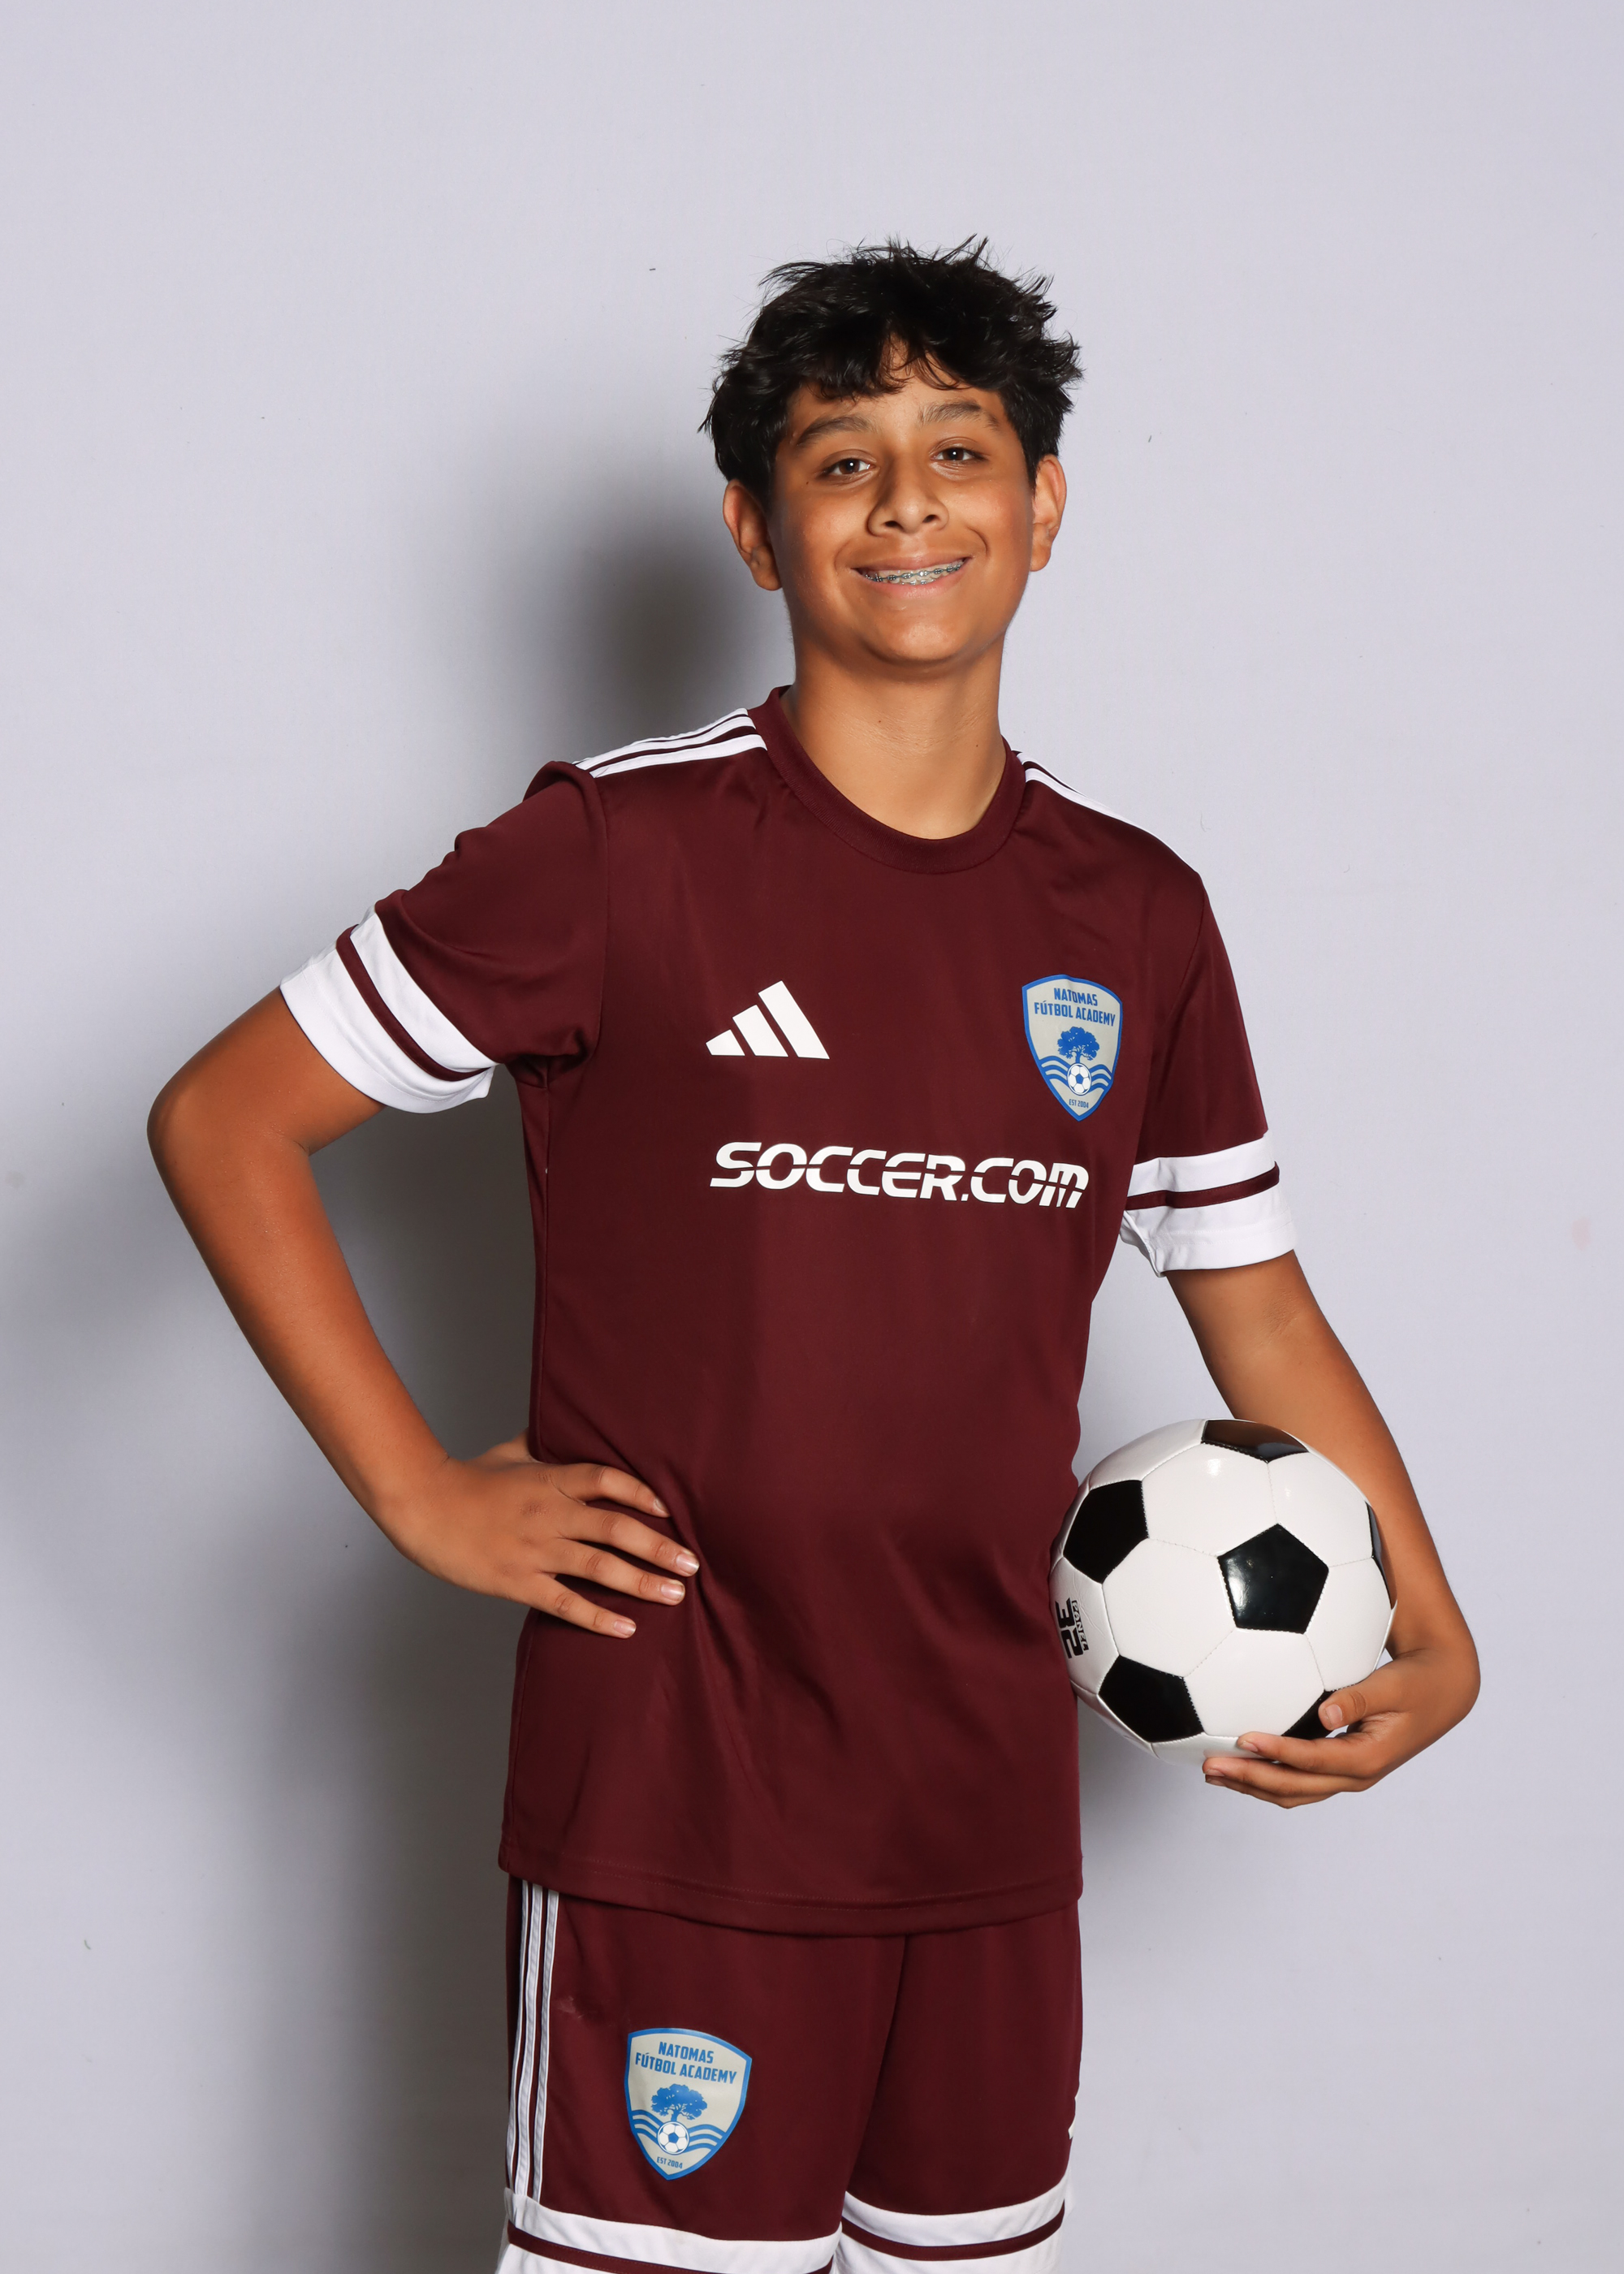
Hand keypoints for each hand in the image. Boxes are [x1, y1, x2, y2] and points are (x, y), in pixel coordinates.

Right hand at [380, 1435, 695, 1636]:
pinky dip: (598, 1617)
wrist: (423, 1508)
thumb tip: (569, 1426)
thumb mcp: (510, 1452)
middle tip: (692, 1562)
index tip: (669, 1509)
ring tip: (674, 1594)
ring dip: (641, 1582)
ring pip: (598, 1567)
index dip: (641, 1492)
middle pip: (615, 1528)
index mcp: (550, 1480)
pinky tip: (627, 1627)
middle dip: (658, 1546)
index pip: (606, 1480)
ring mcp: (534, 1550)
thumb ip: (545, 1444)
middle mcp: (549, 1514)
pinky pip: (565, 1603)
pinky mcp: (517, 1582)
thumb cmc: (467, 1479)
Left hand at [1200, 1641, 1477, 1807]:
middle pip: (1294, 1787)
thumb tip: (1326, 1712)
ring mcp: (1347, 1775)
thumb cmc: (1417, 1683)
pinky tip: (1242, 1761)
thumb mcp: (1394, 1686)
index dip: (1276, 1753)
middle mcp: (1355, 1775)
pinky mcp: (1341, 1766)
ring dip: (1252, 1783)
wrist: (1441, 1692)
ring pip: (1293, 1791)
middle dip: (1250, 1779)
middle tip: (1209, 1765)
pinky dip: (1268, 1775)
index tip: (1242, 1737)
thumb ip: (1360, 1697)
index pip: (1312, 1760)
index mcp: (1368, 1758)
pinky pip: (1299, 1780)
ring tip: (1213, 1772)